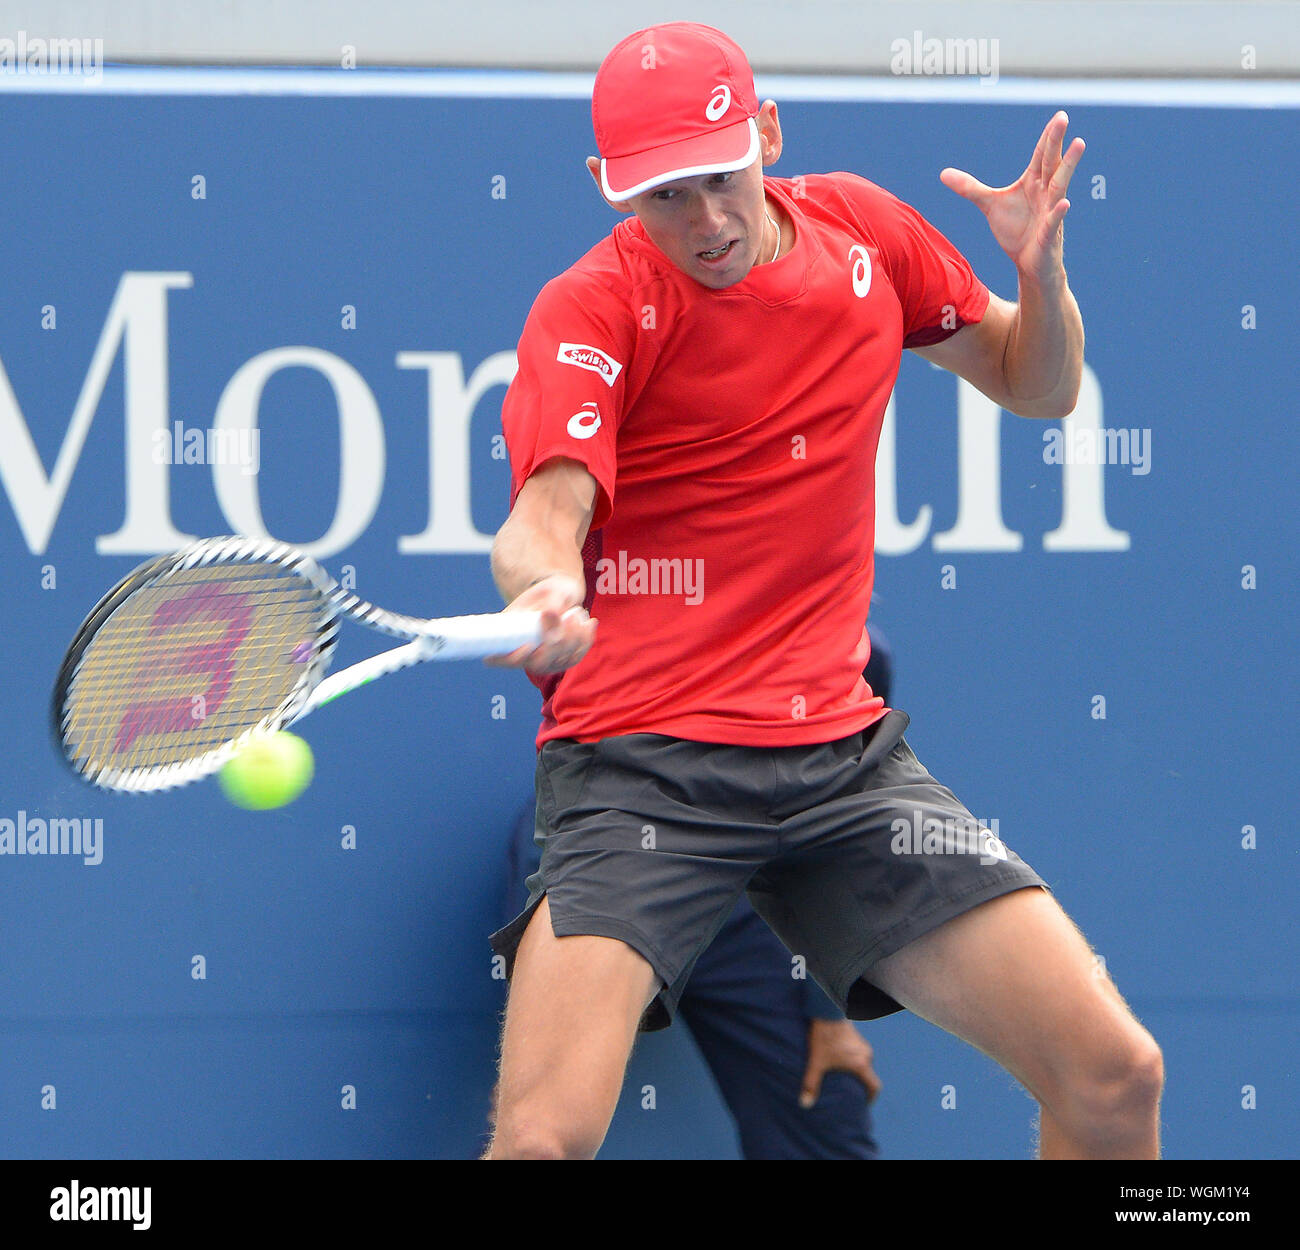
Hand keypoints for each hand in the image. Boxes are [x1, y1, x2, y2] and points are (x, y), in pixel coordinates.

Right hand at [484, 573, 597, 673]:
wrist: (561, 595)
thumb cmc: (549, 592)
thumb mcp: (550, 591)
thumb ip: (551, 603)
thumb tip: (551, 615)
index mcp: (512, 637)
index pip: (507, 659)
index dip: (515, 657)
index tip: (527, 645)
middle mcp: (527, 655)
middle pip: (539, 663)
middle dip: (556, 644)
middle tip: (569, 617)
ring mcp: (546, 661)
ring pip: (560, 660)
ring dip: (574, 638)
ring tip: (577, 613)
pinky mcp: (564, 660)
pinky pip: (577, 656)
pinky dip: (585, 640)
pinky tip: (590, 623)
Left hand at [799, 1018, 881, 1107]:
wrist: (827, 1010)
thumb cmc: (823, 1037)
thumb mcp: (816, 1062)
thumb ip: (811, 1084)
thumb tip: (805, 1104)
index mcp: (861, 1065)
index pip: (874, 1086)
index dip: (871, 1098)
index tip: (864, 1104)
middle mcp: (867, 1055)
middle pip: (868, 1075)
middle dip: (861, 1085)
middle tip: (850, 1093)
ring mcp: (863, 1045)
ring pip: (864, 1063)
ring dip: (856, 1071)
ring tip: (844, 1077)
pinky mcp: (857, 1037)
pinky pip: (859, 1054)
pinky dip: (853, 1061)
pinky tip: (840, 1060)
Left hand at [940, 110, 1084, 279]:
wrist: (1028, 264)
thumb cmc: (1015, 230)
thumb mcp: (990, 205)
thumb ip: (970, 188)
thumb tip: (943, 174)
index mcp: (1034, 183)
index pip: (1041, 156)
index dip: (1048, 137)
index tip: (1058, 115)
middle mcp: (1046, 193)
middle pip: (1051, 163)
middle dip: (1056, 142)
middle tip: (1063, 118)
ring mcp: (1050, 213)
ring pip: (1060, 186)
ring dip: (1069, 166)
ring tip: (1079, 144)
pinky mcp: (1049, 235)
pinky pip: (1054, 222)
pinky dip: (1058, 213)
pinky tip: (1064, 203)